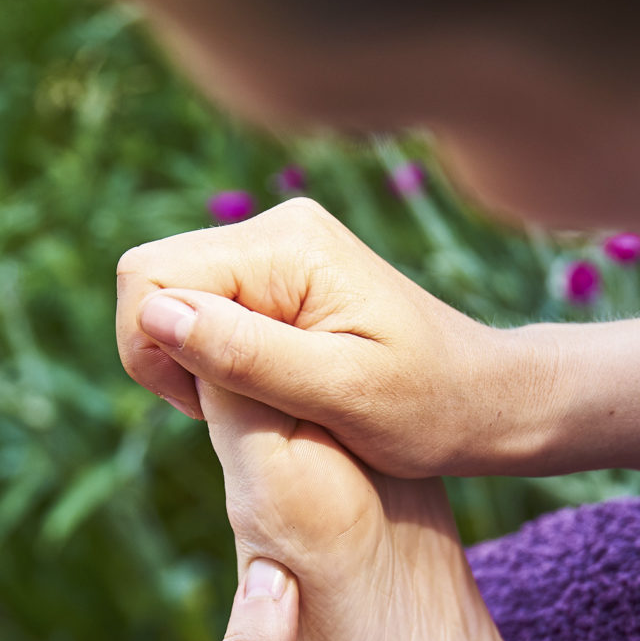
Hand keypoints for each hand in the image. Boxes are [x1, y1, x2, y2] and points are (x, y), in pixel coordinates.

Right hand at [117, 199, 551, 477]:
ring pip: (172, 296)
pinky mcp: (280, 276)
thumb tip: (158, 315)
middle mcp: (275, 229)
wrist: (488, 397)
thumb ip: (247, 355)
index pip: (151, 277)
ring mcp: (277, 249)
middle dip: (166, 354)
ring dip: (190, 360)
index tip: (210, 407)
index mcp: (286, 246)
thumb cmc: (430, 407)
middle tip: (227, 412)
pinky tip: (264, 388)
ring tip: (257, 403)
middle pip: (151, 279)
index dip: (155, 351)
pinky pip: (204, 309)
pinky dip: (211, 358)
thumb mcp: (341, 395)